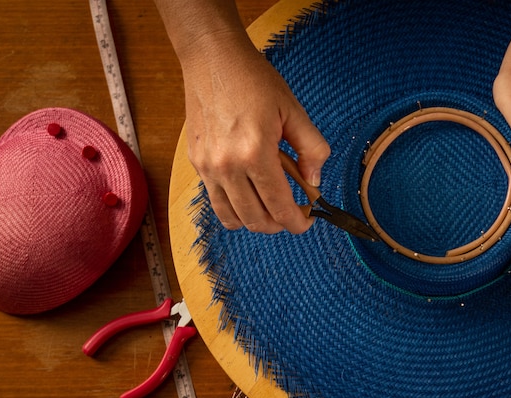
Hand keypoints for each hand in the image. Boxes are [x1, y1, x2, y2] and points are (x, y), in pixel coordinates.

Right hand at [181, 38, 329, 233]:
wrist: (212, 58)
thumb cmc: (253, 80)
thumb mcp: (294, 111)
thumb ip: (312, 150)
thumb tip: (314, 182)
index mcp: (254, 153)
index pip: (279, 208)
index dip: (298, 222)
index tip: (308, 220)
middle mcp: (226, 166)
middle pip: (256, 221)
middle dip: (280, 225)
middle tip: (294, 213)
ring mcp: (207, 167)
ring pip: (232, 219)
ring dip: (256, 221)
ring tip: (271, 207)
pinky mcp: (197, 163)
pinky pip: (216, 202)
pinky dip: (235, 208)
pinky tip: (251, 193)